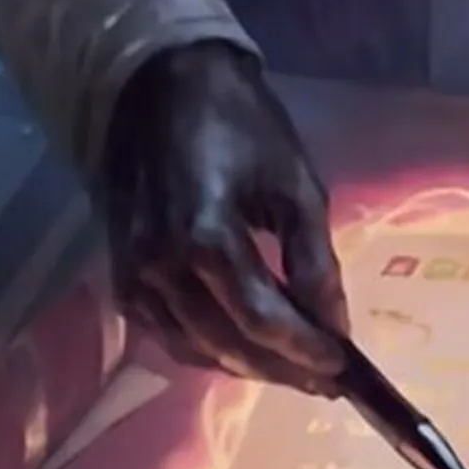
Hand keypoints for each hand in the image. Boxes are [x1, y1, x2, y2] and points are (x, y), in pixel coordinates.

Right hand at [97, 41, 349, 392]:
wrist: (161, 86)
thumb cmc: (240, 126)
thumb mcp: (296, 186)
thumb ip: (315, 261)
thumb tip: (336, 326)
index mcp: (204, 237)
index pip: (262, 319)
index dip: (307, 349)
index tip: (345, 368)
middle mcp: (160, 266)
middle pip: (230, 344)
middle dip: (285, 368)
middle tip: (329, 381)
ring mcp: (134, 277)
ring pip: (198, 349)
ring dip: (251, 367)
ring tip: (297, 370)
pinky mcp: (123, 280)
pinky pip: (169, 336)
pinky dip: (212, 351)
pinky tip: (249, 352)